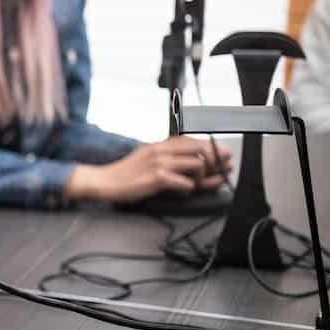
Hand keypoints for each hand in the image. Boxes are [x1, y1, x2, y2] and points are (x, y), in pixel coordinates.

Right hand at [66, 137, 231, 202]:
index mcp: (160, 144)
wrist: (105, 181)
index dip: (212, 147)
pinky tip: (182, 190)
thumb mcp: (148, 159)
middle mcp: (162, 150)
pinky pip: (186, 182)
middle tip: (223, 167)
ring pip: (197, 164)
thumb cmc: (126, 174)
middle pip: (200, 148)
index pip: (193, 140)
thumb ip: (169, 160)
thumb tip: (193, 165)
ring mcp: (160, 163)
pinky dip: (189, 188)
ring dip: (203, 175)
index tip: (224, 154)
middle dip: (216, 159)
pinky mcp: (158, 178)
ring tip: (198, 182)